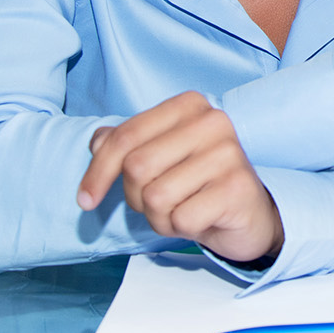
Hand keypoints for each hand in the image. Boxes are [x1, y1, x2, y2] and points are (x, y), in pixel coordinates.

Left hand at [76, 91, 283, 263]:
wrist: (247, 214)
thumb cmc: (196, 183)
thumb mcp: (158, 158)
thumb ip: (126, 144)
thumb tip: (98, 141)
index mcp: (189, 105)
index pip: (124, 137)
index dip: (97, 172)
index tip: (87, 199)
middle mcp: (213, 121)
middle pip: (136, 167)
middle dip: (135, 197)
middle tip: (159, 201)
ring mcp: (229, 153)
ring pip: (155, 196)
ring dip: (159, 217)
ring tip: (182, 209)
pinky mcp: (237, 187)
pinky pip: (180, 218)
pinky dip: (181, 228)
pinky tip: (200, 219)